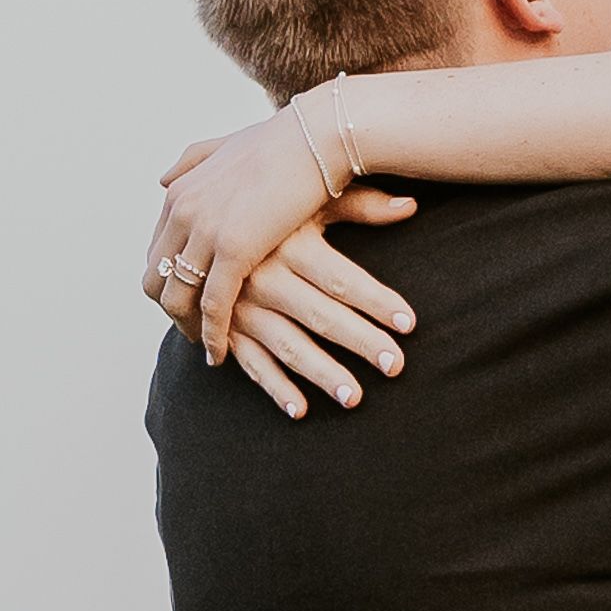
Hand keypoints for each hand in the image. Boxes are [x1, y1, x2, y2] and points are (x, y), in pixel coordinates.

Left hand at [145, 106, 341, 360]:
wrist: (319, 137)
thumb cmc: (287, 141)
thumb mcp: (225, 146)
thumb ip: (190, 161)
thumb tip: (161, 179)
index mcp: (180, 190)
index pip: (158, 248)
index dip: (169, 278)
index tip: (188, 298)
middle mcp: (182, 210)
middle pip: (156, 276)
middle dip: (170, 307)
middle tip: (192, 329)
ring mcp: (204, 231)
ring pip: (176, 297)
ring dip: (187, 328)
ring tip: (207, 347)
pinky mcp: (233, 251)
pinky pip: (212, 306)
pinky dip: (212, 334)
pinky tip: (221, 353)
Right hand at [223, 195, 418, 417]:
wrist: (198, 213)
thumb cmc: (269, 206)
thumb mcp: (309, 200)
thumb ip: (361, 205)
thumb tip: (412, 205)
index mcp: (289, 243)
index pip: (341, 278)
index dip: (376, 301)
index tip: (409, 323)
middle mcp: (263, 277)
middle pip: (320, 315)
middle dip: (360, 342)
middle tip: (396, 365)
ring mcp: (241, 306)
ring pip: (288, 345)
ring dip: (321, 373)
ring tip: (354, 398)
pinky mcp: (224, 328)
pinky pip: (250, 362)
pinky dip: (274, 388)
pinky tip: (301, 410)